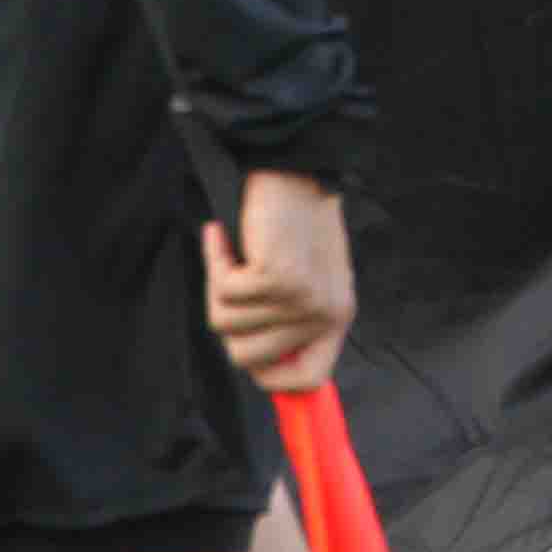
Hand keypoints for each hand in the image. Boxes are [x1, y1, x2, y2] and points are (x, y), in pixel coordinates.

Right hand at [200, 169, 354, 392]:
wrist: (292, 171)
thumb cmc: (292, 223)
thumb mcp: (305, 279)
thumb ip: (289, 323)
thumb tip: (257, 366)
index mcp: (337, 318)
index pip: (307, 381)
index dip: (271, 377)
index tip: (247, 350)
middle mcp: (325, 314)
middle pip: (249, 359)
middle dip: (228, 322)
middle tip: (232, 281)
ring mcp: (303, 300)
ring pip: (228, 326)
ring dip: (217, 286)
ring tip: (232, 252)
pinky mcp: (278, 279)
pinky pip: (223, 294)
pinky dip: (215, 262)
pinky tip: (222, 236)